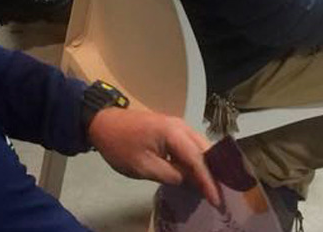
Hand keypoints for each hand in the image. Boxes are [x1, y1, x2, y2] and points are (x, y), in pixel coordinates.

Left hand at [87, 108, 219, 207]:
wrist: (102, 123)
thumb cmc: (120, 146)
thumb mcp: (144, 167)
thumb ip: (170, 175)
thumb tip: (188, 181)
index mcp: (174, 133)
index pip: (198, 160)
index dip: (208, 181)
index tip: (216, 200)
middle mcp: (181, 126)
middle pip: (205, 150)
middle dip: (214, 173)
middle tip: (219, 194)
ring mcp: (177, 125)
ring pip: (200, 147)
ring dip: (207, 166)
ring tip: (212, 186)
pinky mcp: (171, 129)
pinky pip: (191, 145)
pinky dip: (197, 159)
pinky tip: (197, 173)